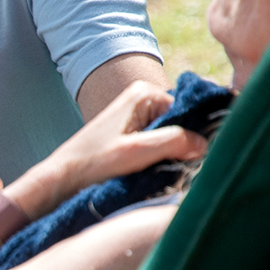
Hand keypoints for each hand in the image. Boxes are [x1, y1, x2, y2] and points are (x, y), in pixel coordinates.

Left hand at [11, 81, 207, 218]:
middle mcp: (143, 96)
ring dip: (172, 151)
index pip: (190, 110)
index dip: (197, 134)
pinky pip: (160, 139)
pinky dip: (161, 154)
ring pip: (173, 133)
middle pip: (182, 120)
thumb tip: (206, 143)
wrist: (63, 175)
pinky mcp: (133, 129)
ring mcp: (138, 112)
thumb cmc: (94, 162)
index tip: (198, 157)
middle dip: (184, 143)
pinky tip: (154, 167)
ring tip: (160, 167)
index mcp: (145, 93)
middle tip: (177, 165)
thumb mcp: (136, 152)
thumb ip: (174, 142)